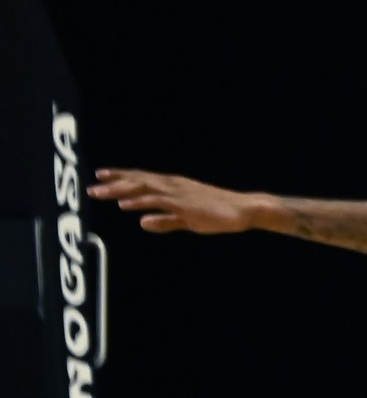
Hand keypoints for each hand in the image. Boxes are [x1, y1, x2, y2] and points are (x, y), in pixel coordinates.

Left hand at [90, 168, 261, 234]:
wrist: (243, 210)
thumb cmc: (218, 214)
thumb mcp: (187, 219)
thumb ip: (165, 220)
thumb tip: (142, 222)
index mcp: (174, 186)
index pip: (142, 178)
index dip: (121, 177)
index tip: (102, 175)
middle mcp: (172, 185)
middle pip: (138, 180)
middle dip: (114, 182)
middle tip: (92, 184)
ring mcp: (178, 193)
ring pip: (142, 188)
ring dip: (119, 190)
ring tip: (99, 193)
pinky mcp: (184, 204)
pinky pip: (158, 201)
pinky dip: (140, 202)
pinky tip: (125, 205)